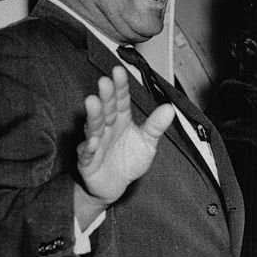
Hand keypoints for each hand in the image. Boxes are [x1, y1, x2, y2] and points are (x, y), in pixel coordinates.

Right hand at [77, 66, 174, 205]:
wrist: (114, 186)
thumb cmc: (129, 159)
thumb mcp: (147, 143)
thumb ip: (155, 126)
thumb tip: (170, 108)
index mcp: (121, 120)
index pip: (121, 100)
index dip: (120, 86)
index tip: (119, 71)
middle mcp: (106, 128)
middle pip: (106, 109)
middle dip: (105, 96)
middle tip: (104, 81)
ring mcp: (94, 143)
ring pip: (93, 127)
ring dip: (93, 115)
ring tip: (92, 102)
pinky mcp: (87, 161)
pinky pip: (87, 154)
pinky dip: (88, 147)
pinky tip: (92, 141)